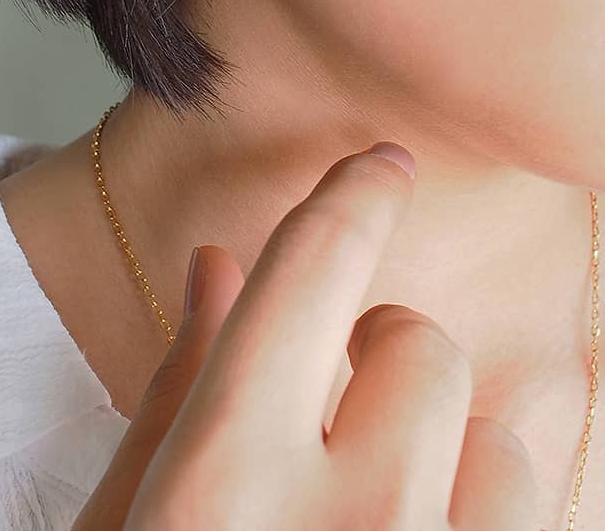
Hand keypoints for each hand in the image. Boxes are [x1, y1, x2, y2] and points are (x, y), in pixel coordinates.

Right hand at [72, 143, 538, 529]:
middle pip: (418, 345)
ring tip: (380, 503)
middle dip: (379, 354)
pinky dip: (486, 511)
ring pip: (499, 439)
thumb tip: (217, 268)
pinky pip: (537, 508)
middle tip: (338, 410)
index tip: (381, 165)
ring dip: (442, 447)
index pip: (314, 268)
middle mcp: (345, 525)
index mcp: (224, 483)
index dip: (356, 195)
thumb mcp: (124, 526)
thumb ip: (172, 398)